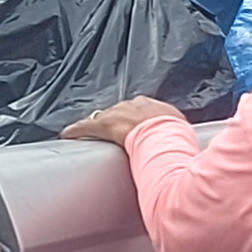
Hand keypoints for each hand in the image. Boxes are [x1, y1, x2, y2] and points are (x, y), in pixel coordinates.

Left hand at [66, 95, 182, 144]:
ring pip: (102, 116)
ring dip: (96, 124)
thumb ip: (178, 134)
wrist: (164, 135)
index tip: (132, 125)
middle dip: (114, 119)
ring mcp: (118, 113)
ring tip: (87, 131)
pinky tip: (65, 135)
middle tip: (111, 130)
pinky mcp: (103, 124)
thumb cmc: (176, 137)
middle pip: (119, 110)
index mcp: (153, 105)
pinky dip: (75, 131)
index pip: (138, 108)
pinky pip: (85, 126)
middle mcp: (134, 105)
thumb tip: (186, 146)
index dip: (133, 117)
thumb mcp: (181, 132)